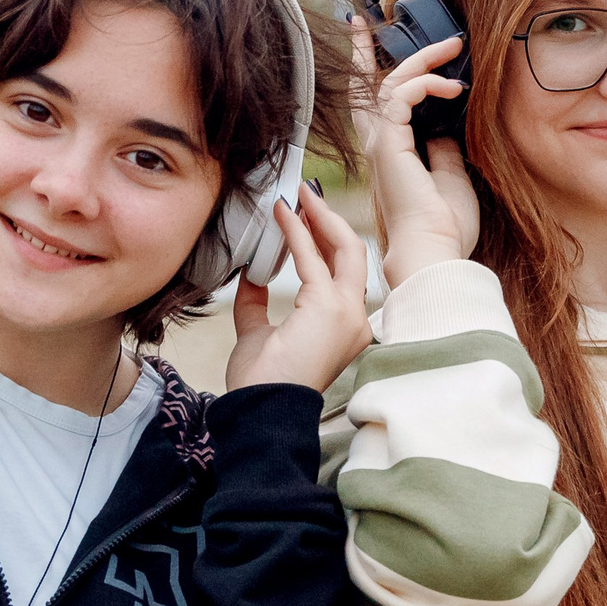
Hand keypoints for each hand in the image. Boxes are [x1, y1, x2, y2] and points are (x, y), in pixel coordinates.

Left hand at [225, 188, 373, 392]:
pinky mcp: (328, 307)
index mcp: (344, 328)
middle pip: (353, 254)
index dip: (326, 240)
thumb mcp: (257, 334)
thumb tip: (251, 275)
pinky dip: (296, 232)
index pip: (343, 273)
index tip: (306, 216)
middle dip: (329, 220)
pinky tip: (282, 215)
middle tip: (305, 195)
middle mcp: (355, 319)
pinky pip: (313, 258)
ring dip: (318, 217)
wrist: (261, 410)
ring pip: (344, 248)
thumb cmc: (262, 384)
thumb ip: (257, 304)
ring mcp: (347, 313)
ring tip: (297, 195)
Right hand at [353, 23, 479, 288]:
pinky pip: (401, 95)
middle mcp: (379, 146)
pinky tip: (452, 88)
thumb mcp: (451, 177)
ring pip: (389, 83)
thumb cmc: (444, 227)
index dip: (372, 72)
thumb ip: (443, 148)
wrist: (433, 252)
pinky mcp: (390, 144)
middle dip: (363, 50)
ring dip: (422, 59)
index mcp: (391, 154)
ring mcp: (381, 144)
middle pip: (364, 86)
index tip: (373, 42)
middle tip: (367, 19)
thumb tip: (445, 125)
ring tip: (453, 47)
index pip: (377, 105)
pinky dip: (427, 83)